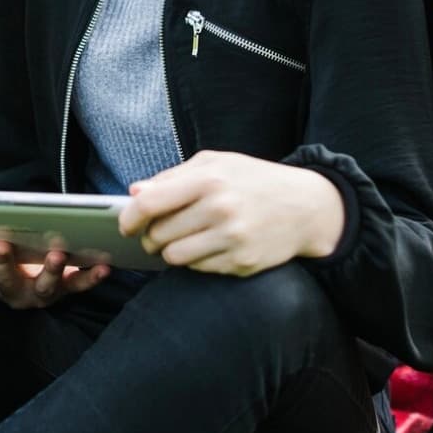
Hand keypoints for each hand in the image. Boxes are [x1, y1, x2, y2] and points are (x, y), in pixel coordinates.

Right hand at [0, 235, 108, 309]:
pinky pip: (78, 286)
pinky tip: (104, 266)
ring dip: (50, 270)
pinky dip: (91, 277)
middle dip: (2, 261)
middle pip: (5, 278)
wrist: (34, 285)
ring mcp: (40, 294)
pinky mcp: (65, 291)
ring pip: (44, 286)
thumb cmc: (12, 255)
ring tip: (57, 254)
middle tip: (1, 244)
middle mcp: (13, 292)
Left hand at [117, 150, 345, 276]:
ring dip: (170, 252)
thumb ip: (172, 177)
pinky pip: (199, 269)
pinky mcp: (243, 263)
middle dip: (150, 236)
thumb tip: (134, 192)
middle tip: (156, 233)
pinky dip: (196, 261)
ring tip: (180, 240)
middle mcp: (220, 210)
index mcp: (208, 179)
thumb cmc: (254, 179)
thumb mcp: (216, 163)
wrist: (307, 206)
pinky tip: (207, 246)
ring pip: (175, 257)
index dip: (129, 217)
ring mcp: (233, 239)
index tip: (125, 225)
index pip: (150, 203)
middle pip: (159, 234)